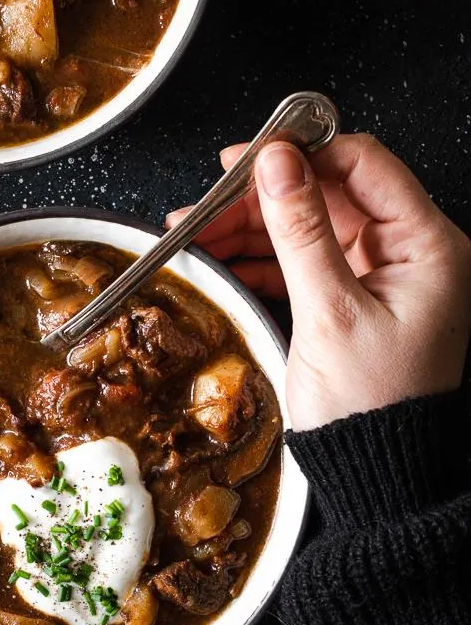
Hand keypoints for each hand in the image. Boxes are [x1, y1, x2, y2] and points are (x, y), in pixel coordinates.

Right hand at [168, 133, 470, 430]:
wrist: (375, 471)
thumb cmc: (369, 404)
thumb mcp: (329, 310)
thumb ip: (300, 231)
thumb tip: (276, 163)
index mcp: (426, 245)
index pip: (364, 165)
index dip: (303, 153)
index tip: (248, 157)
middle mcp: (409, 253)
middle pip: (330, 194)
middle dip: (265, 196)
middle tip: (208, 202)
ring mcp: (380, 276)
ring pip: (310, 226)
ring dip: (254, 227)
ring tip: (198, 233)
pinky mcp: (354, 299)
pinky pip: (306, 261)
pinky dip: (265, 258)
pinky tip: (224, 259)